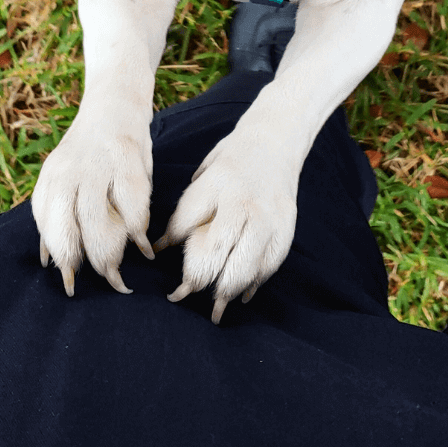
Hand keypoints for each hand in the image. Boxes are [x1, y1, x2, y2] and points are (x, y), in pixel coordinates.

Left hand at [31, 110, 154, 295]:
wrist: (114, 102)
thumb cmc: (89, 153)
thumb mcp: (62, 178)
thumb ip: (54, 216)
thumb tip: (47, 261)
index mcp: (50, 180)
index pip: (49, 228)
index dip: (61, 259)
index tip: (72, 283)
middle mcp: (68, 173)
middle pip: (69, 230)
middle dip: (85, 263)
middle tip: (103, 280)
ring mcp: (97, 166)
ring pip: (99, 223)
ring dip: (112, 253)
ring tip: (122, 270)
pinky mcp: (126, 158)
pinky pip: (132, 205)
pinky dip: (138, 231)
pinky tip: (144, 245)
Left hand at [154, 133, 298, 324]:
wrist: (277, 139)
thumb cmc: (231, 159)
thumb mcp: (204, 175)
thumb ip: (189, 209)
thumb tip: (161, 249)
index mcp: (216, 183)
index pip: (186, 223)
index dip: (171, 246)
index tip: (162, 264)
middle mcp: (242, 201)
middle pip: (215, 250)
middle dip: (198, 278)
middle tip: (185, 293)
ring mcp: (267, 215)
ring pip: (245, 265)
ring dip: (227, 290)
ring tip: (216, 307)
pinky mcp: (286, 226)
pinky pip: (269, 264)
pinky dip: (255, 282)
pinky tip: (242, 293)